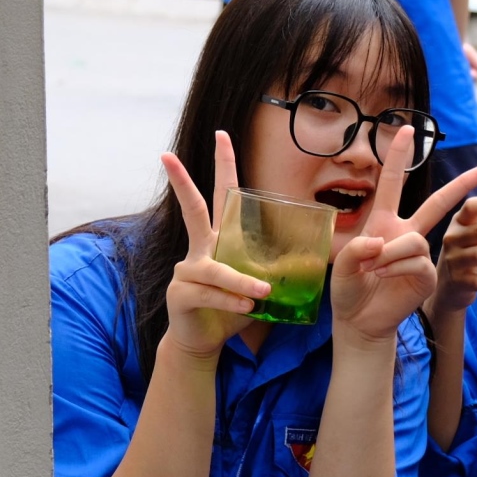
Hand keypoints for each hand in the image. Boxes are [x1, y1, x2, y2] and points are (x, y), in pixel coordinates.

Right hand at [160, 132, 268, 360]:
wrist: (205, 340)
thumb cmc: (232, 308)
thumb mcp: (258, 285)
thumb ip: (276, 269)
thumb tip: (309, 259)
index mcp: (219, 241)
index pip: (221, 197)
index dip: (223, 167)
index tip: (222, 135)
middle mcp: (199, 250)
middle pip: (192, 209)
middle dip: (180, 181)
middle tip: (166, 154)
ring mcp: (186, 270)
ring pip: (215, 268)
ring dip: (240, 280)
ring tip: (262, 291)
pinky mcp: (180, 293)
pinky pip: (209, 293)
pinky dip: (230, 300)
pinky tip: (247, 306)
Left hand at [329, 127, 476, 347]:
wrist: (361, 321)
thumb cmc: (350, 290)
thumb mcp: (343, 265)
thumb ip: (357, 249)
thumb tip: (381, 243)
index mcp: (383, 223)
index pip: (391, 183)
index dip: (397, 155)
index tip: (407, 128)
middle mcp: (405, 234)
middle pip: (437, 203)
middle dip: (462, 185)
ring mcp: (419, 255)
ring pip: (412, 241)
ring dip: (390, 255)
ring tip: (374, 271)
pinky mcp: (427, 275)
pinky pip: (416, 262)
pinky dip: (397, 269)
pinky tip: (387, 280)